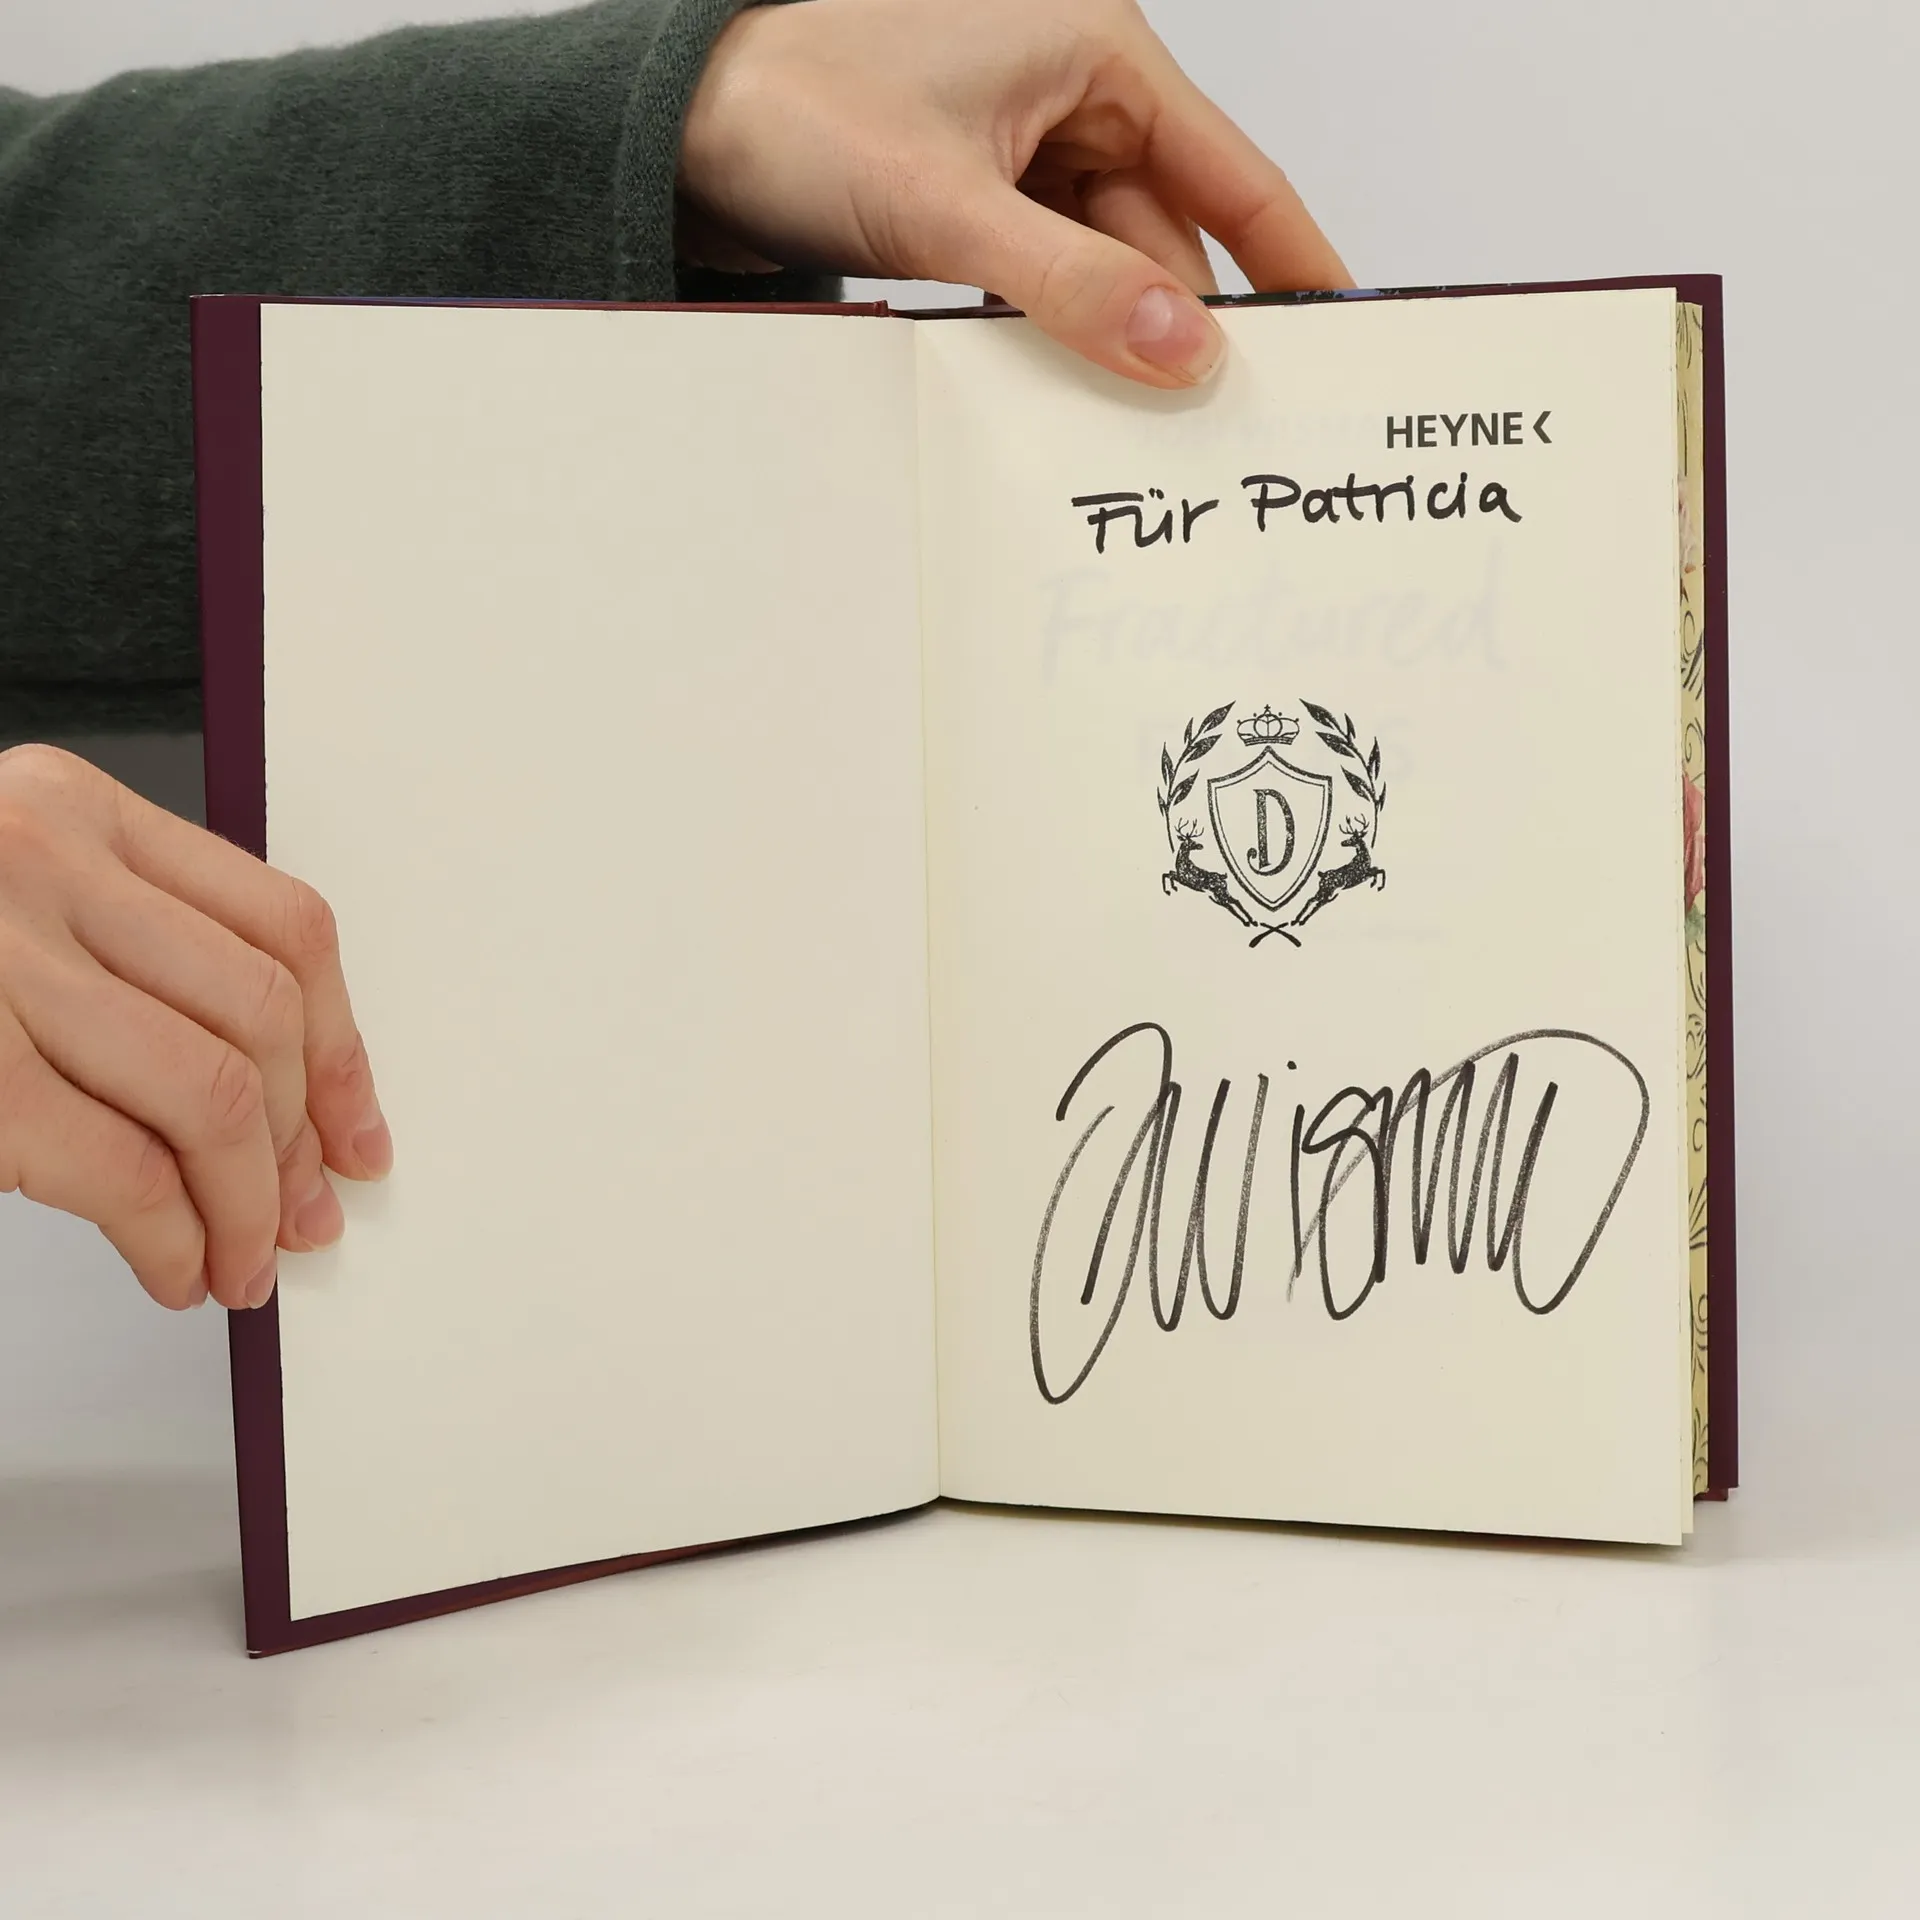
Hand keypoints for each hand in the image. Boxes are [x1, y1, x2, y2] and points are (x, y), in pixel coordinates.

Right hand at [0, 746, 389, 1311]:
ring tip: (240, 1259)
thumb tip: (280, 1101)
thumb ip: (125, 954)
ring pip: (210, 1090)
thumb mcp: (6, 894)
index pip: (284, 926)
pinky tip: (174, 1267)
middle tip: (301, 1217)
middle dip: (301, 1141)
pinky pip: (115, 1163)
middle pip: (260, 1012)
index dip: (342, 1049)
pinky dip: (169, 1235)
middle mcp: (36, 859)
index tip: (355, 1132)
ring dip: (246, 1203)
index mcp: (72, 809)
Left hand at [678, 0, 1350, 388]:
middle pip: (1168, 233)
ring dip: (1107, 335)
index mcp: (1094, 50)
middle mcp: (1073, 92)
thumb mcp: (947, 206)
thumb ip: (1072, 284)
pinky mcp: (980, 198)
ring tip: (1122, 421)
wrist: (674, 127)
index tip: (1345, 334)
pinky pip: (1050, 275)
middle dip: (1178, 324)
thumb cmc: (794, 109)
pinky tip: (1053, 385)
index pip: (1232, 170)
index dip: (1294, 257)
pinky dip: (1054, 328)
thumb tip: (1183, 350)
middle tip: (1208, 428)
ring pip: (1108, 264)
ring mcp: (1026, 150)